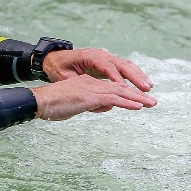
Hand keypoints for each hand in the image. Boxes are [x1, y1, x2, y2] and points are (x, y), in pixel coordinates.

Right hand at [31, 74, 156, 120]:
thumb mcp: (74, 104)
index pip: (111, 88)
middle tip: (152, 101)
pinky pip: (113, 99)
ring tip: (151, 104)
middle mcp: (91, 83)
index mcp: (87, 83)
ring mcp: (91, 89)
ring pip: (120, 92)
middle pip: (119, 88)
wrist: (39, 101)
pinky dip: (127, 102)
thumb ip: (89, 104)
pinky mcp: (90, 97)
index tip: (139, 100)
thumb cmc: (51, 105)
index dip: (127, 94)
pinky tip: (138, 106)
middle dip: (137, 94)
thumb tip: (103, 107)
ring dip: (138, 98)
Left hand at [42, 48, 152, 91]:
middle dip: (134, 77)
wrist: (56, 58)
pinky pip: (124, 69)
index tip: (125, 89)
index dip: (116, 78)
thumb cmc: (59, 68)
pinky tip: (143, 85)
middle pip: (121, 64)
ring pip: (126, 65)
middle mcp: (101, 55)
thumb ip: (78, 84)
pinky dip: (134, 76)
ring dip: (138, 76)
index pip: (106, 67)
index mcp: (90, 56)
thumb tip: (92, 95)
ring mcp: (106, 58)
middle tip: (145, 88)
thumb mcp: (64, 77)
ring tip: (149, 88)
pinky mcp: (108, 64)